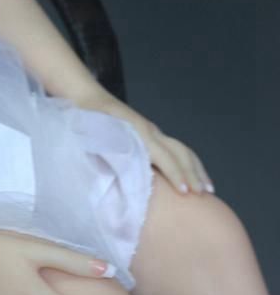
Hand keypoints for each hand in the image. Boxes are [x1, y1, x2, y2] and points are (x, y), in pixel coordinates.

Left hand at [70, 84, 212, 196]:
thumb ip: (107, 157)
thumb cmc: (86, 122)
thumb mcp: (93, 140)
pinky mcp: (152, 134)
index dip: (175, 174)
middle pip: (180, 152)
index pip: (163, 155)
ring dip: (196, 169)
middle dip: (193, 173)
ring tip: (208, 189)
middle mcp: (150, 131)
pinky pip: (176, 149)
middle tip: (203, 195)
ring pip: (182, 149)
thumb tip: (119, 184)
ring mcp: (153, 131)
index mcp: (137, 132)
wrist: (86, 98)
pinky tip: (194, 177)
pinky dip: (189, 163)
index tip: (185, 192)